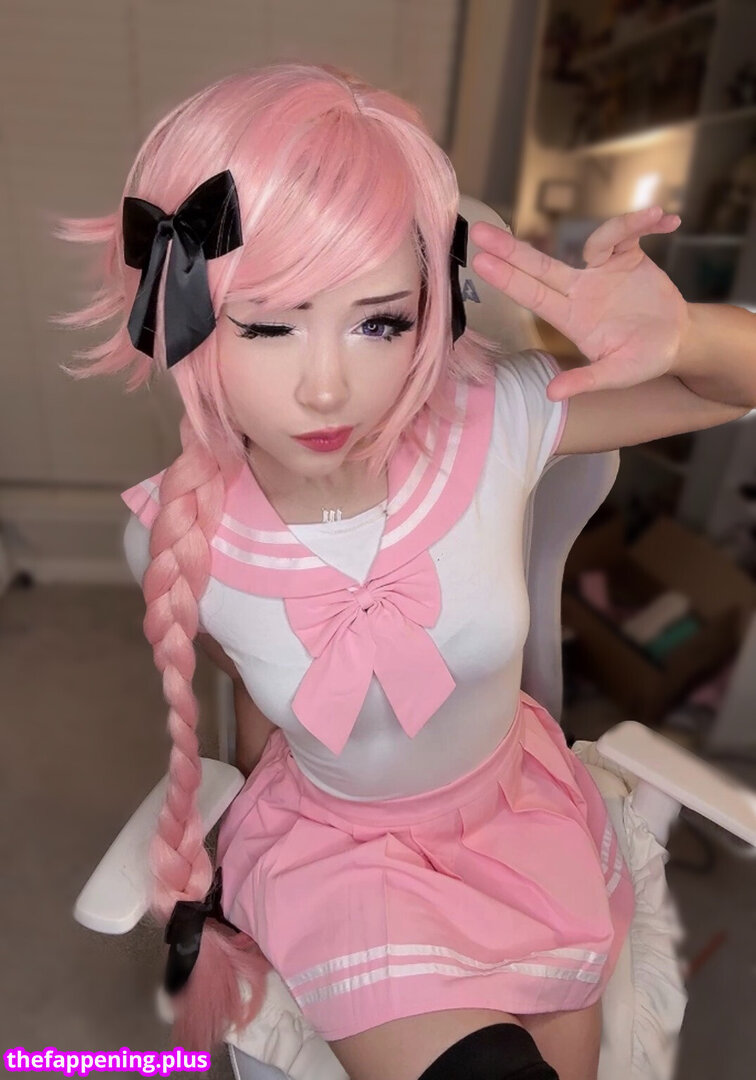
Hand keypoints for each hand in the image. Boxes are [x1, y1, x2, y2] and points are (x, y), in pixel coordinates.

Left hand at [470, 206, 690, 400]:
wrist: (675, 343)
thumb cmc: (643, 360)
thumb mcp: (616, 373)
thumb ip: (586, 381)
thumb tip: (551, 394)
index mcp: (571, 317)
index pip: (532, 295)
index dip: (508, 279)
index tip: (481, 262)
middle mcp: (580, 291)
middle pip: (540, 265)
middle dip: (511, 248)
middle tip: (479, 231)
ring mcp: (601, 271)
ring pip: (596, 240)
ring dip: (620, 226)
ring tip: (652, 217)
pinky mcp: (627, 257)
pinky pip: (629, 233)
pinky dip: (645, 223)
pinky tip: (667, 221)